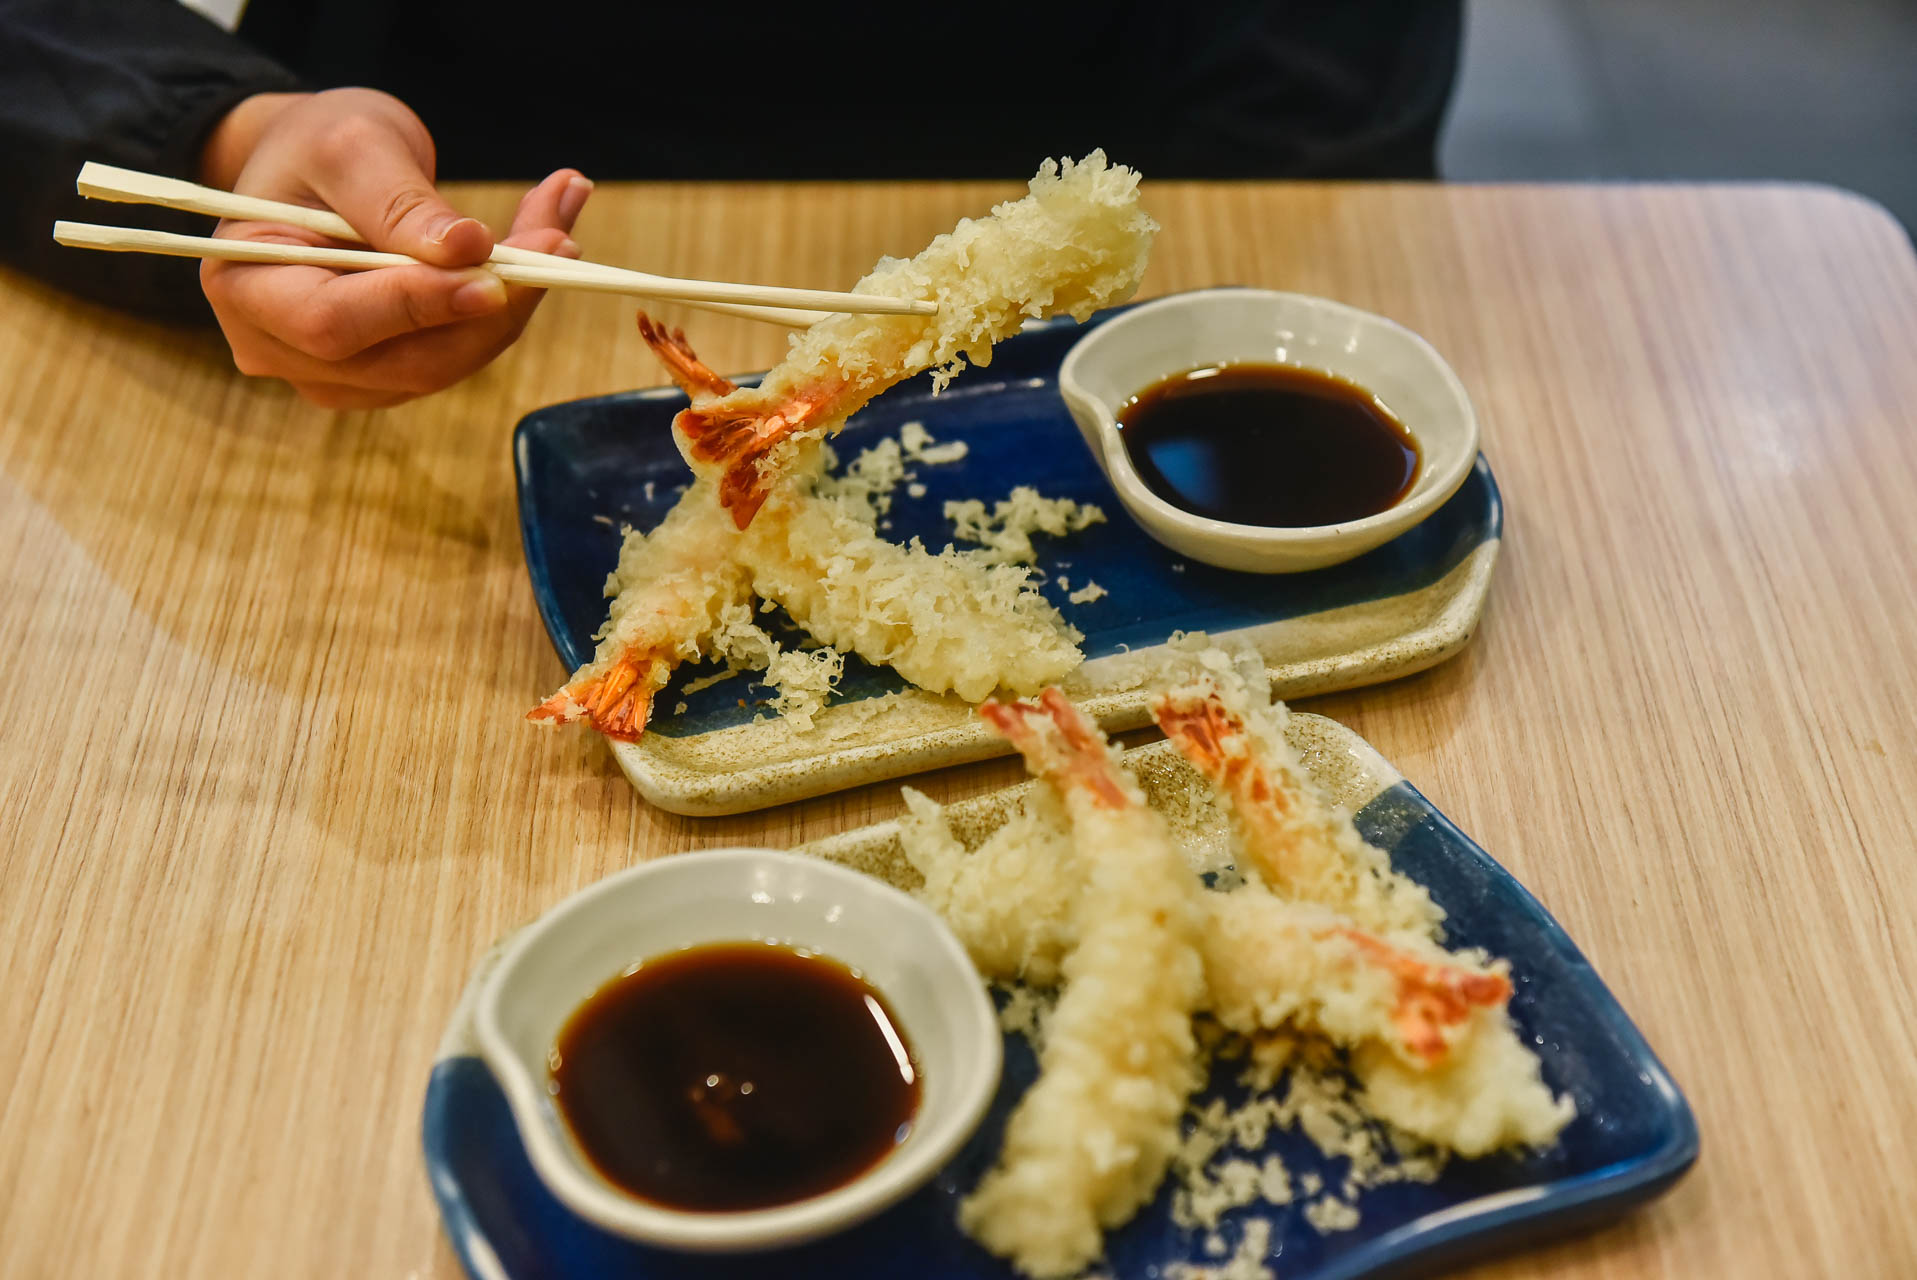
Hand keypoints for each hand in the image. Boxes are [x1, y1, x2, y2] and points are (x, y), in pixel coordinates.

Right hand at [196, 88, 592, 408]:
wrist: (315, 166)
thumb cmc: (315, 146)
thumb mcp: (349, 146)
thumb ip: (398, 202)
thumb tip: (467, 252)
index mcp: (246, 290)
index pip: (334, 323)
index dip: (417, 306)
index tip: (494, 276)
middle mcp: (285, 350)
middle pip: (406, 360)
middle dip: (493, 307)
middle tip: (559, 243)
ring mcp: (339, 375)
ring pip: (447, 363)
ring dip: (515, 302)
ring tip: (559, 227)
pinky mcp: (390, 374)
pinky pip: (459, 351)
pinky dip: (508, 305)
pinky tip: (543, 249)